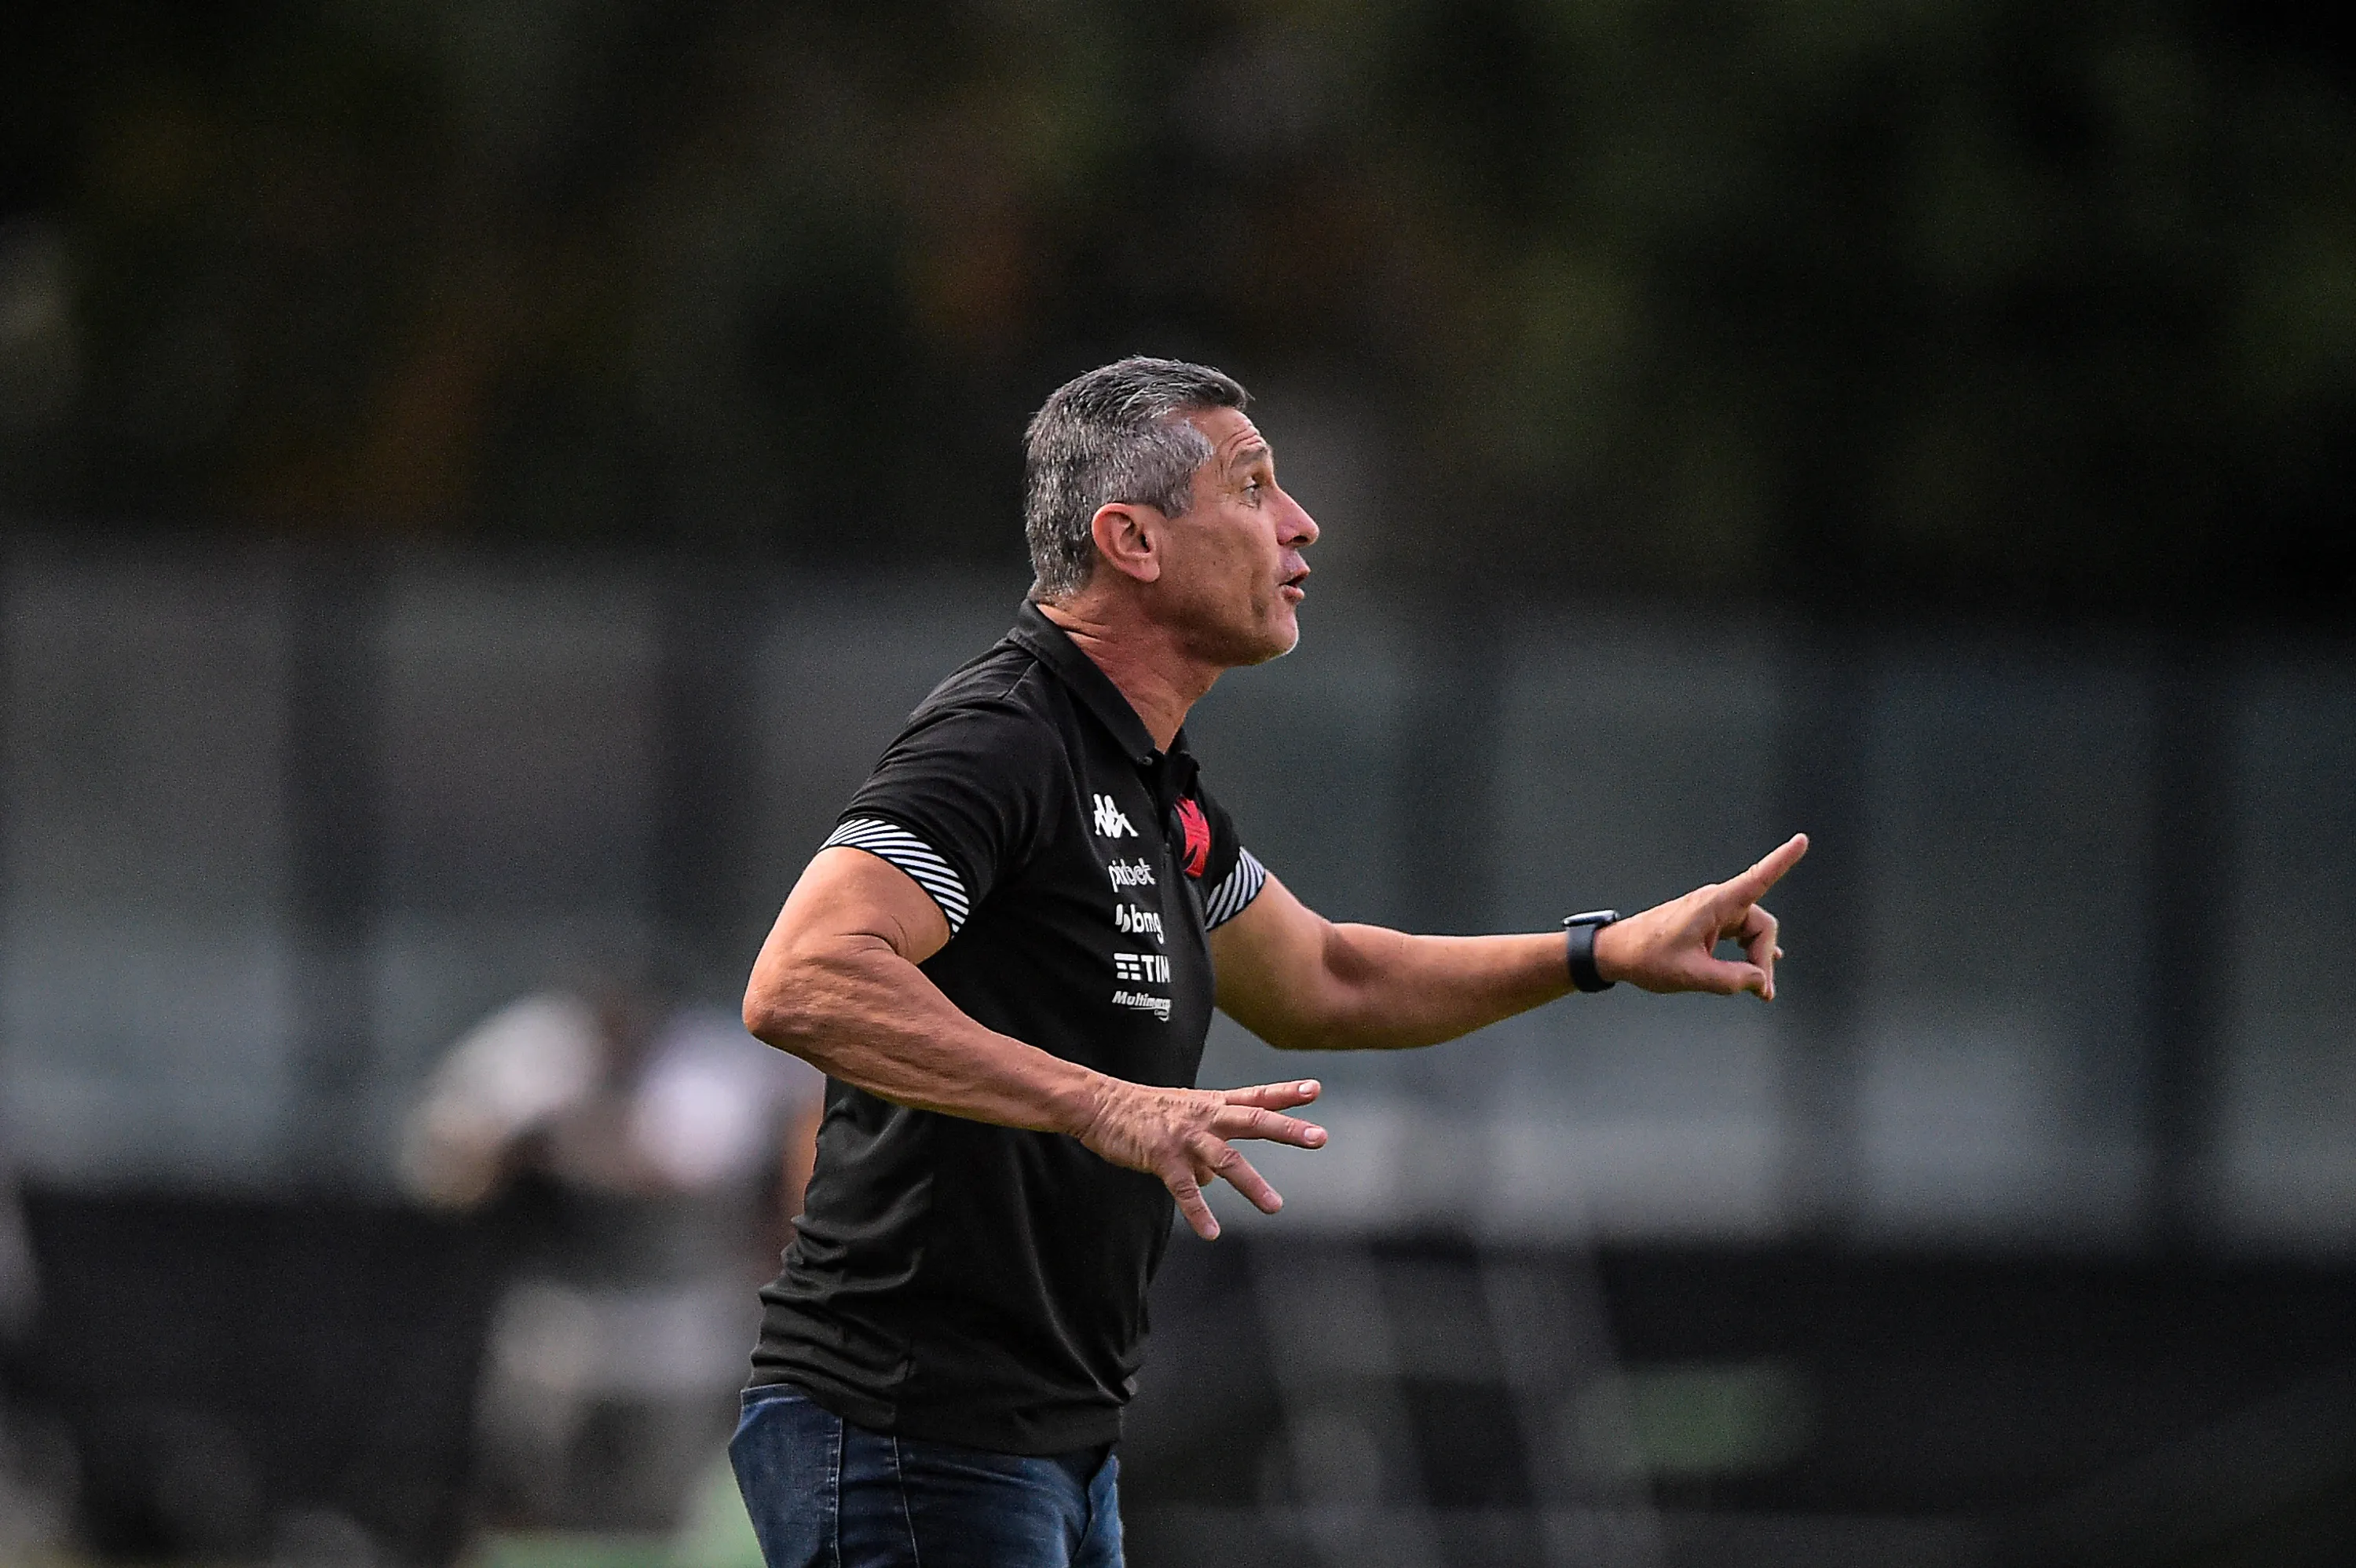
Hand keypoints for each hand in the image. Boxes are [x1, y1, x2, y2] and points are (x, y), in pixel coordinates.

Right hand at [1075, 1078, 1327, 1239]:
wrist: (1100, 1105)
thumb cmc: (1145, 1111)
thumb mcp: (1184, 1117)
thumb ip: (1208, 1146)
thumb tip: (1216, 1180)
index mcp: (1213, 1104)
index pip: (1256, 1097)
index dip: (1286, 1094)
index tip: (1315, 1090)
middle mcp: (1206, 1117)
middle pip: (1254, 1121)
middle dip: (1287, 1131)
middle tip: (1319, 1138)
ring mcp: (1186, 1137)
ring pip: (1226, 1160)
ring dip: (1252, 1184)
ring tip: (1274, 1207)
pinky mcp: (1163, 1157)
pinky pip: (1185, 1189)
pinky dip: (1199, 1212)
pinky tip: (1212, 1232)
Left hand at [1592, 833, 1806, 1000]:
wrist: (1617, 952)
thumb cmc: (1647, 957)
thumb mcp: (1692, 974)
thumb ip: (1731, 980)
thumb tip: (1760, 981)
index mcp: (1714, 905)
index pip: (1756, 879)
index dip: (1782, 861)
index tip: (1802, 841)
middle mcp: (1717, 903)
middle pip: (1761, 927)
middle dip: (1765, 958)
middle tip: (1762, 992)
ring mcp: (1713, 913)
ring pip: (1751, 933)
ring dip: (1757, 960)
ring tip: (1758, 990)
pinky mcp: (1708, 923)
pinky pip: (1739, 935)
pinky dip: (1748, 954)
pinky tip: (1759, 969)